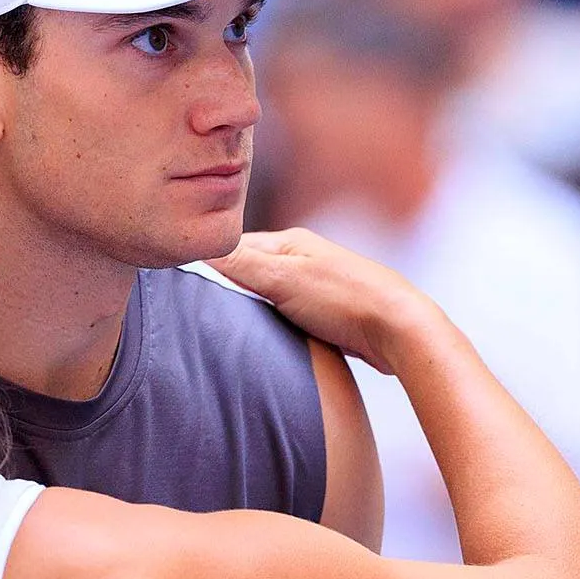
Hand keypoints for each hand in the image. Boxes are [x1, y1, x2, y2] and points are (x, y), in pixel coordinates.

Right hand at [208, 229, 437, 374]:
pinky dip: (270, 321)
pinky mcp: (326, 313)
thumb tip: (199, 246)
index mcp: (291, 241)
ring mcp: (316, 285)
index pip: (233, 247)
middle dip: (225, 285)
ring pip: (267, 293)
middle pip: (249, 270)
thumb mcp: (283, 277)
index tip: (180, 280)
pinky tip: (262, 336)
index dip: (207, 261)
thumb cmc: (344, 299)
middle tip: (195, 307)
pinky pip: (285, 314)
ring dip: (248, 306)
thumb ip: (240, 263)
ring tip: (224, 324)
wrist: (399, 330)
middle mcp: (303, 258)